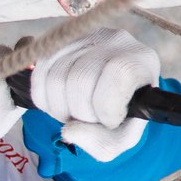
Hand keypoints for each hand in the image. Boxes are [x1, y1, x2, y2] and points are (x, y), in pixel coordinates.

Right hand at [30, 28, 159, 160]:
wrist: (111, 96)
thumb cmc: (121, 115)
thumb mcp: (123, 137)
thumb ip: (103, 142)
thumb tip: (69, 131)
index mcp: (141, 60)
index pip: (119, 73)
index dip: (107, 108)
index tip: (109, 121)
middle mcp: (114, 40)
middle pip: (81, 79)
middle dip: (79, 112)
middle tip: (88, 119)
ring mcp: (83, 38)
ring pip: (55, 77)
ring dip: (60, 108)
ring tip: (74, 112)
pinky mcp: (58, 44)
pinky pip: (39, 75)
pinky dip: (45, 99)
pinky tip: (61, 102)